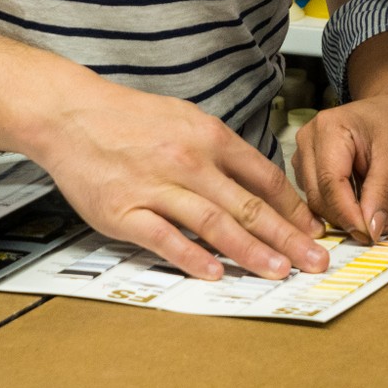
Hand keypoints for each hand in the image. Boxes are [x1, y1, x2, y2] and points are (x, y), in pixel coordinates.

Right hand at [27, 71, 327, 281]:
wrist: (71, 114)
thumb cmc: (128, 118)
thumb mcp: (186, 119)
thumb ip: (221, 151)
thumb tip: (257, 182)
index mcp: (209, 137)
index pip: (265, 178)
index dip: (293, 208)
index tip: (313, 230)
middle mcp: (189, 161)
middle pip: (249, 205)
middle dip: (288, 237)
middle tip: (316, 260)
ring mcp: (157, 187)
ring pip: (214, 224)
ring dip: (251, 251)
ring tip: (279, 271)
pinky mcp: (124, 212)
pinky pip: (164, 238)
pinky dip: (191, 257)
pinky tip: (214, 273)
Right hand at [293, 92, 387, 244]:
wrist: (387, 108)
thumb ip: (382, 192)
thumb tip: (372, 230)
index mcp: (327, 129)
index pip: (330, 183)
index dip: (349, 214)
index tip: (371, 235)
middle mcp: (307, 141)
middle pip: (319, 196)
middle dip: (351, 218)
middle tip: (384, 228)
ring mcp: (303, 155)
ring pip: (318, 202)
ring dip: (350, 217)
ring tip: (383, 214)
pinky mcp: (307, 169)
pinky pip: (321, 198)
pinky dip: (346, 210)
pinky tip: (370, 206)